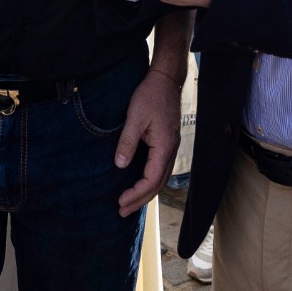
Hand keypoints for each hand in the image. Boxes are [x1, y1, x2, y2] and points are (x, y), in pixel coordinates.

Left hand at [115, 68, 182, 216]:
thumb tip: (120, 165)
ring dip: (146, 193)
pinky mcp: (167, 143)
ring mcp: (171, 147)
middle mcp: (171, 150)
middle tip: (122, 211)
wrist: (166, 80)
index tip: (120, 201)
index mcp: (164, 145)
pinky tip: (139, 184)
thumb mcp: (135, 116)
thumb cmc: (151, 95)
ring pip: (161, 178)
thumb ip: (128, 141)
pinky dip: (150, 181)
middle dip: (140, 199)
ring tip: (129, 203)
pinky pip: (160, 169)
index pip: (152, 179)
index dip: (136, 193)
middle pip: (158, 184)